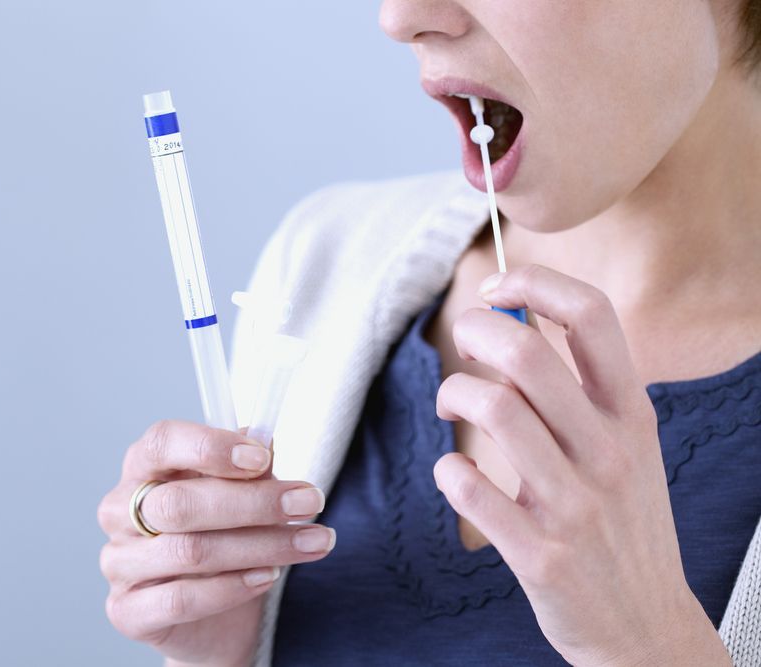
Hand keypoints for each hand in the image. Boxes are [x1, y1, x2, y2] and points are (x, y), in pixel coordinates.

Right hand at [97, 420, 335, 666]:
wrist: (215, 617)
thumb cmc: (224, 537)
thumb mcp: (242, 493)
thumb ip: (249, 468)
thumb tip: (264, 441)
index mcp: (142, 468)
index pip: (162, 442)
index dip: (211, 447)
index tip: (262, 458)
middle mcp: (119, 511)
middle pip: (179, 502)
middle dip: (253, 503)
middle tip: (309, 502)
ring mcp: (119, 563)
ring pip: (190, 551)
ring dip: (261, 546)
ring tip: (310, 541)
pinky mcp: (127, 611)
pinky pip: (181, 599)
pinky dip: (232, 587)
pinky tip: (267, 577)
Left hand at [432, 264, 730, 665]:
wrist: (645, 624)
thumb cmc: (620, 520)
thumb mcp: (625, 446)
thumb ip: (578, 389)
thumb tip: (507, 319)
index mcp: (631, 415)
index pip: (591, 316)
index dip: (534, 283)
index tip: (495, 288)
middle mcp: (609, 452)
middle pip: (528, 355)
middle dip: (475, 331)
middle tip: (461, 343)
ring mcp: (576, 505)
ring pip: (494, 410)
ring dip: (453, 394)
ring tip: (450, 405)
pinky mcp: (541, 554)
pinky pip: (470, 487)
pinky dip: (448, 470)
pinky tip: (457, 472)